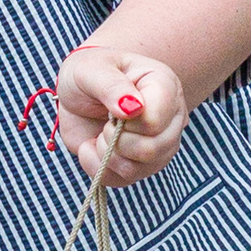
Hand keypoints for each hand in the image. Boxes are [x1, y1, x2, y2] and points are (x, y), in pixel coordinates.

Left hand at [52, 44, 187, 185]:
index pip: (154, 122)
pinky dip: (99, 167)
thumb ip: (111, 86)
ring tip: (100, 133)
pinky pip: (123, 180)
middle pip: (151, 150)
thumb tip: (132, 109)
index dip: (126, 122)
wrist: (79, 93)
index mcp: (165, 87)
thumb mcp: (91, 69)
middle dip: (114, 140)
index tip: (113, 108)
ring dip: (106, 154)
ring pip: (138, 169)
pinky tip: (94, 146)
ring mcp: (160, 145)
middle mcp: (171, 118)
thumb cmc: (90, 73)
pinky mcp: (142, 165)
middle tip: (105, 122)